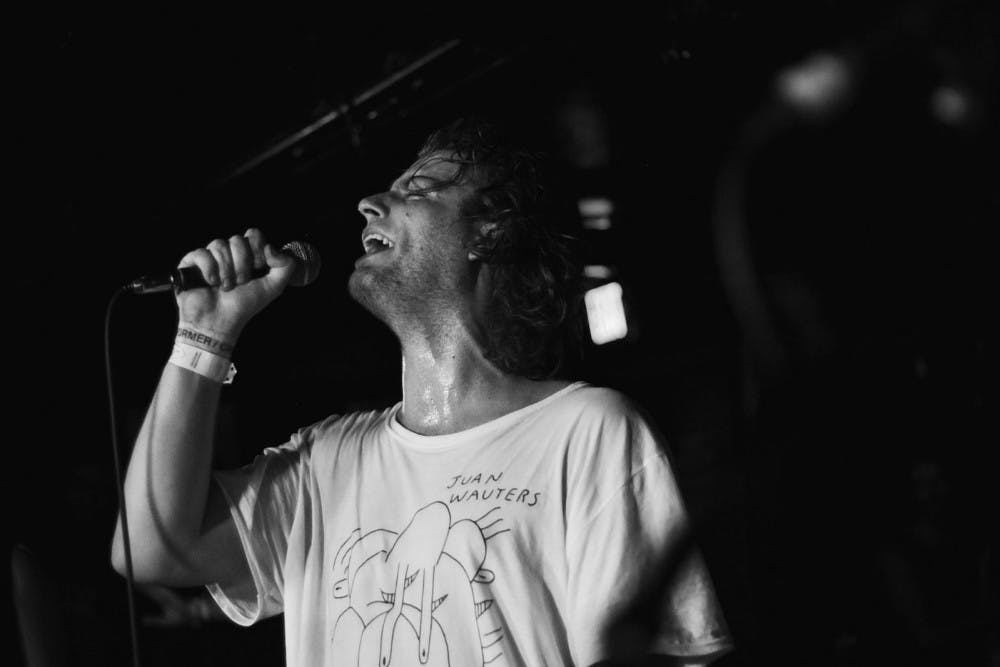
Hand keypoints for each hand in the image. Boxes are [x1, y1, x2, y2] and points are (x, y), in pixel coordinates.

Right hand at [175, 228, 294, 337]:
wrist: (219, 322)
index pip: (254, 235)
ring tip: (225, 287)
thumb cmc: (244, 305)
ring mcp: (210, 257)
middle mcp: (228, 254)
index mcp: (247, 256)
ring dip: (226, 270)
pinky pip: (201, 253)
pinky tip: (211, 283)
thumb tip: (271, 246)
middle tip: (240, 282)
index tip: (257, 268)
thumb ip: (285, 265)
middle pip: (238, 239)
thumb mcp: (274, 287)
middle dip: (242, 264)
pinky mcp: (191, 262)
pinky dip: (209, 270)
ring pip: (219, 244)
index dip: (257, 250)